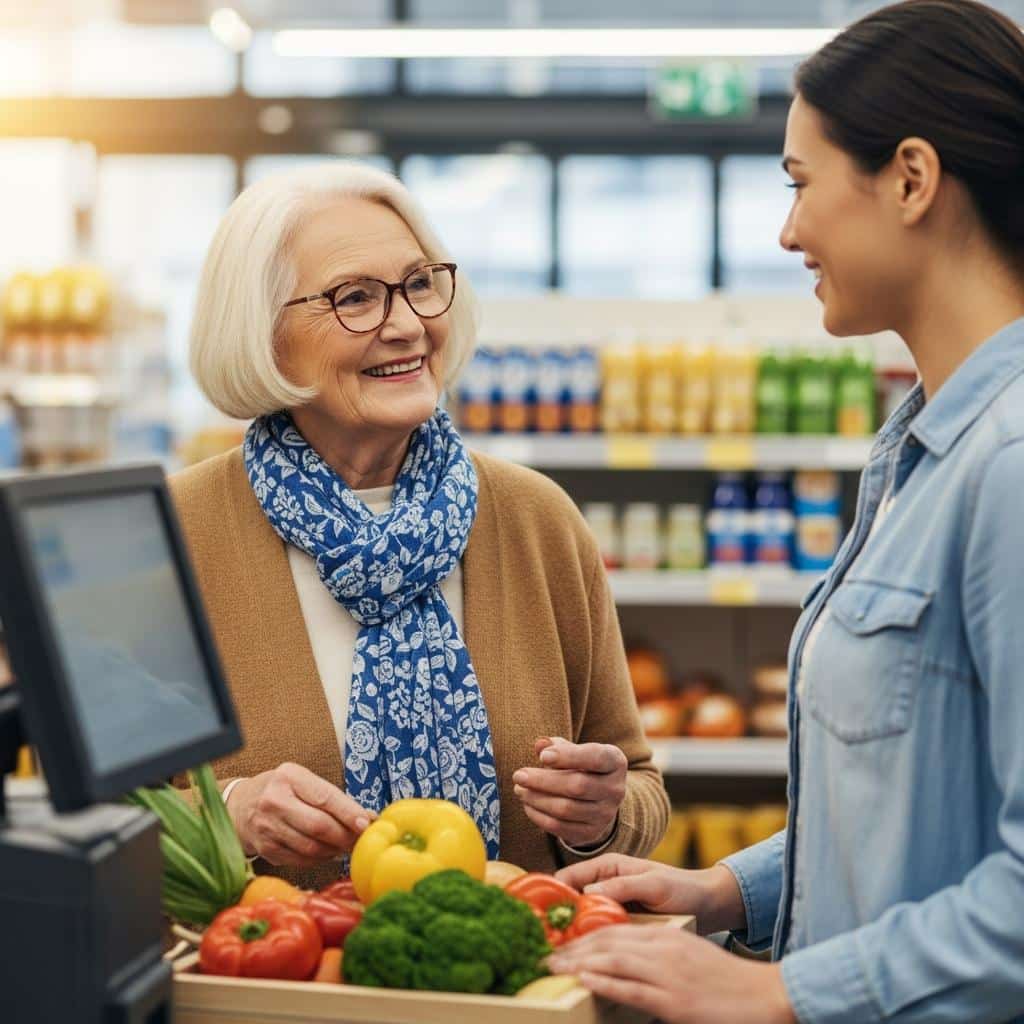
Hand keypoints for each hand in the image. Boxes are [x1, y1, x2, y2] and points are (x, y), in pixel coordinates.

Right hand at [227, 762, 376, 866]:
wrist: (239, 806)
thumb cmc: (281, 790)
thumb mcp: (302, 782)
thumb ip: (332, 798)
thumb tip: (368, 818)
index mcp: (289, 777)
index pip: (325, 797)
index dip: (350, 813)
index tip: (368, 823)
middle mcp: (274, 800)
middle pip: (319, 826)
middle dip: (346, 836)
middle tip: (361, 840)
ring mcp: (267, 827)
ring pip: (311, 847)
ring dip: (335, 850)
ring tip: (345, 846)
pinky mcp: (265, 848)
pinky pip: (300, 859)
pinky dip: (319, 859)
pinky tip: (326, 852)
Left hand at [512, 736, 626, 847]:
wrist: (598, 798)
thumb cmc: (581, 766)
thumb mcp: (574, 750)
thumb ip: (556, 746)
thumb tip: (540, 744)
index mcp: (615, 761)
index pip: (594, 757)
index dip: (568, 756)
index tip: (542, 756)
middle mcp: (615, 789)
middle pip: (577, 786)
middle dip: (543, 780)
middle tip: (518, 775)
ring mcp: (605, 814)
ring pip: (566, 809)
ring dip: (537, 799)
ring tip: (519, 789)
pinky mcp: (591, 833)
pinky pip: (560, 827)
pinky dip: (539, 816)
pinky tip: (527, 804)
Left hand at [547, 924, 795, 1023]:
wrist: (764, 996)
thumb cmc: (726, 982)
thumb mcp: (690, 957)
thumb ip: (661, 957)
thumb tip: (629, 964)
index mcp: (667, 937)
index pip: (616, 930)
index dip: (586, 935)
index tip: (562, 941)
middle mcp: (663, 949)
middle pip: (608, 942)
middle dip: (574, 948)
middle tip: (547, 954)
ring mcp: (668, 975)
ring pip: (613, 960)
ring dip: (579, 963)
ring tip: (554, 966)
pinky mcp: (673, 1001)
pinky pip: (632, 988)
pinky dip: (605, 981)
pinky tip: (585, 979)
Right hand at [555, 855, 745, 935]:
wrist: (709, 905)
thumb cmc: (684, 888)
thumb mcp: (655, 883)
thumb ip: (623, 885)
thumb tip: (588, 891)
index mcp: (609, 866)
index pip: (570, 876)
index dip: (553, 892)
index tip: (541, 913)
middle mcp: (605, 883)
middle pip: (570, 899)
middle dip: (556, 916)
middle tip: (545, 938)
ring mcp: (611, 905)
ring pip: (580, 918)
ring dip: (569, 932)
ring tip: (557, 951)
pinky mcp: (619, 924)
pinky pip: (596, 931)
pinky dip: (587, 941)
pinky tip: (581, 956)